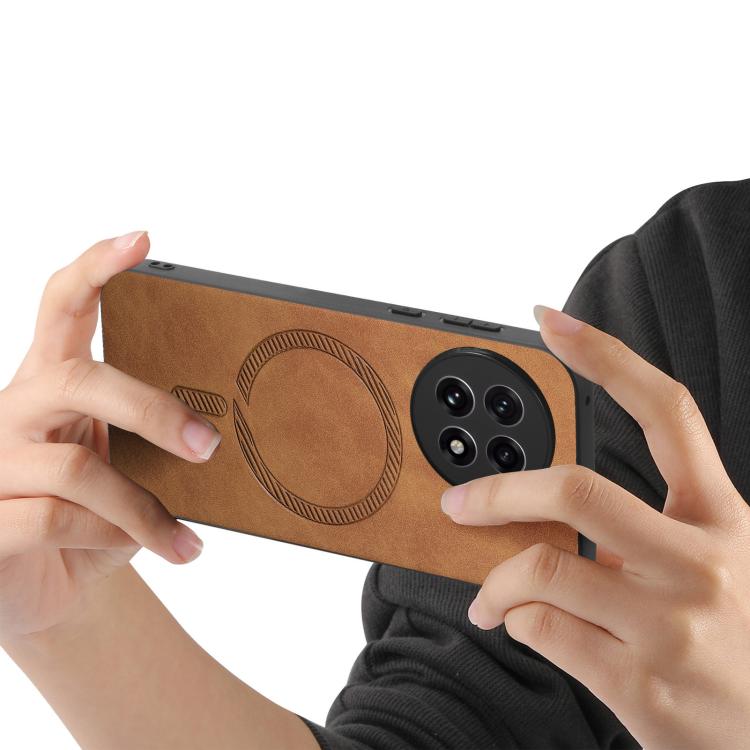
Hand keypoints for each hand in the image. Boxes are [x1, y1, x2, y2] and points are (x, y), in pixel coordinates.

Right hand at [0, 232, 221, 640]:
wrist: (54, 587)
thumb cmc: (96, 515)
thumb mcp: (128, 467)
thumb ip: (151, 440)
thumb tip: (216, 435)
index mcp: (51, 383)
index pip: (63, 307)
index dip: (97, 268)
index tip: (142, 241)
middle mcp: (15, 411)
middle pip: (79, 381)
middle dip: (152, 411)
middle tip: (207, 445)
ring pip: (78, 469)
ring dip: (145, 510)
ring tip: (184, 540)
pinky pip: (55, 521)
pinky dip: (114, 540)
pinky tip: (143, 552)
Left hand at [440, 304, 749, 749]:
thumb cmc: (739, 646)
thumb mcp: (720, 568)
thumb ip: (650, 530)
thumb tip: (549, 513)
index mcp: (722, 519)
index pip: (668, 413)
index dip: (607, 357)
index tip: (554, 323)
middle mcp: (702, 562)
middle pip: (577, 488)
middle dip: (500, 490)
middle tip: (460, 502)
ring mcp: (672, 626)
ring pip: (543, 567)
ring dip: (495, 581)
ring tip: (488, 596)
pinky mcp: (643, 686)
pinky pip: (543, 630)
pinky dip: (514, 622)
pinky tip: (520, 627)